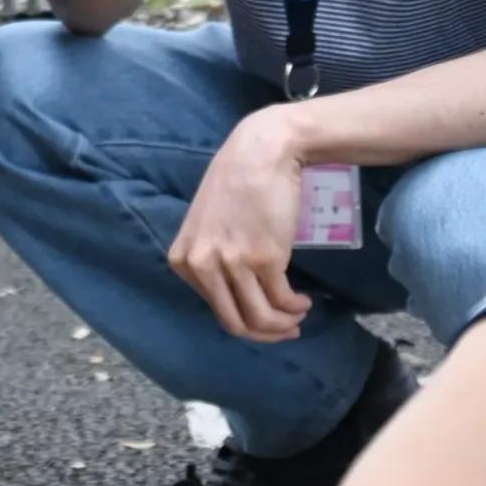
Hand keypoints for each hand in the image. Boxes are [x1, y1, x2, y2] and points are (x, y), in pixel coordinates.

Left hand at [170, 108, 313, 340]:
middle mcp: (202, 266)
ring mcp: (232, 263)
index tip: (262, 319)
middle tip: (285, 330)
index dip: (242, 322)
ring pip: (258, 317)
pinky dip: (293, 307)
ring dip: (282, 325)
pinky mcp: (264, 259)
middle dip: (263, 334)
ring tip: (297, 316)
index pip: (213, 308)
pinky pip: (280, 300)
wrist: (263, 151)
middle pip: (233, 322)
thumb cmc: (237, 182)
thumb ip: (213, 260)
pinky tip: (301, 303)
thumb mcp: (208, 225)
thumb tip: (235, 294)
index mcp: (183, 260)